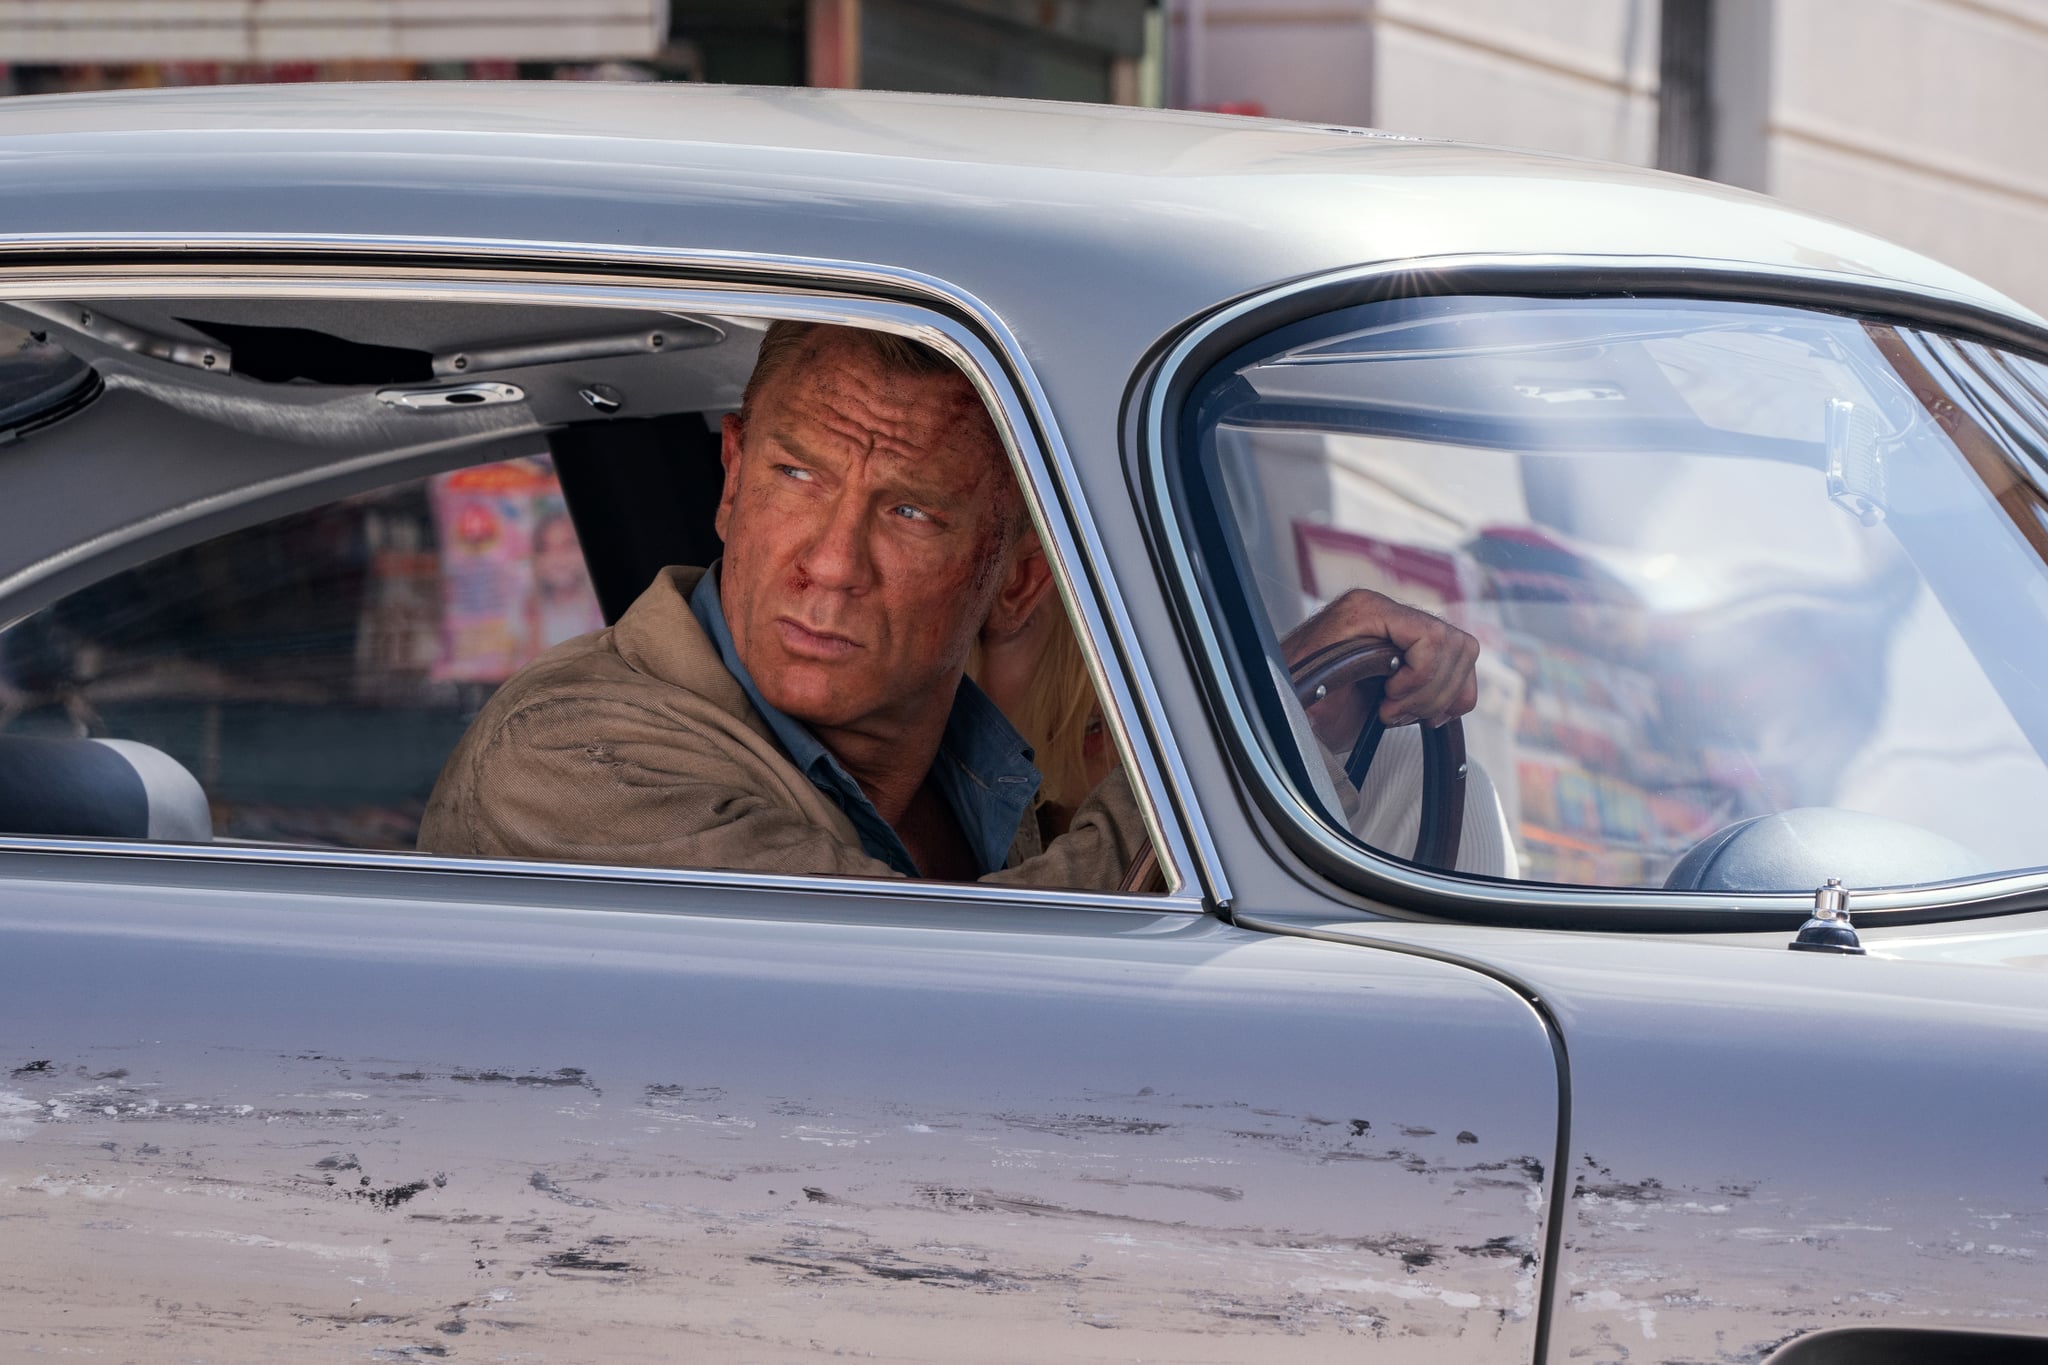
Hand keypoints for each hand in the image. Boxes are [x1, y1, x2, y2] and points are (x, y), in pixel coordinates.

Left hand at [1281, 589, 1477, 741]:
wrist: (1283, 703)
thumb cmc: (1292, 696)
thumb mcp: (1310, 692)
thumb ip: (1339, 683)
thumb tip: (1362, 691)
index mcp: (1365, 610)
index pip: (1432, 635)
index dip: (1420, 677)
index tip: (1388, 700)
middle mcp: (1388, 612)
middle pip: (1455, 646)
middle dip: (1430, 691)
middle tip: (1392, 712)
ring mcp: (1404, 631)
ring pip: (1462, 655)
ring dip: (1440, 696)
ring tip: (1401, 713)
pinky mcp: (1414, 654)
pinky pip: (1460, 668)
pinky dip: (1451, 697)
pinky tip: (1423, 713)